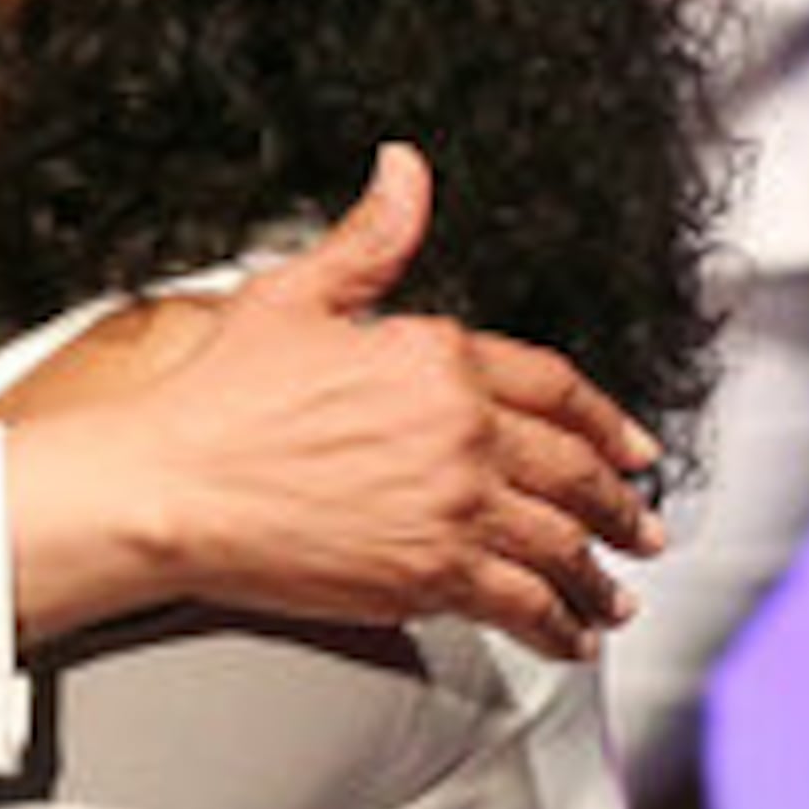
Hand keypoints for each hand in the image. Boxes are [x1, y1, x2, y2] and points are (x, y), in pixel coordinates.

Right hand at [7, 147, 666, 657]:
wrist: (168, 489)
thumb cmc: (214, 399)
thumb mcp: (295, 297)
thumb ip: (370, 240)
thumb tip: (406, 170)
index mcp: (441, 357)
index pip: (555, 388)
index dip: (605, 422)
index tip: (633, 450)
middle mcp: (464, 430)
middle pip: (573, 472)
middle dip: (617, 506)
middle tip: (641, 529)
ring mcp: (455, 506)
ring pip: (558, 543)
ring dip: (596, 575)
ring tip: (613, 597)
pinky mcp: (430, 574)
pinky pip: (522, 602)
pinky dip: (557, 624)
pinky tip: (570, 638)